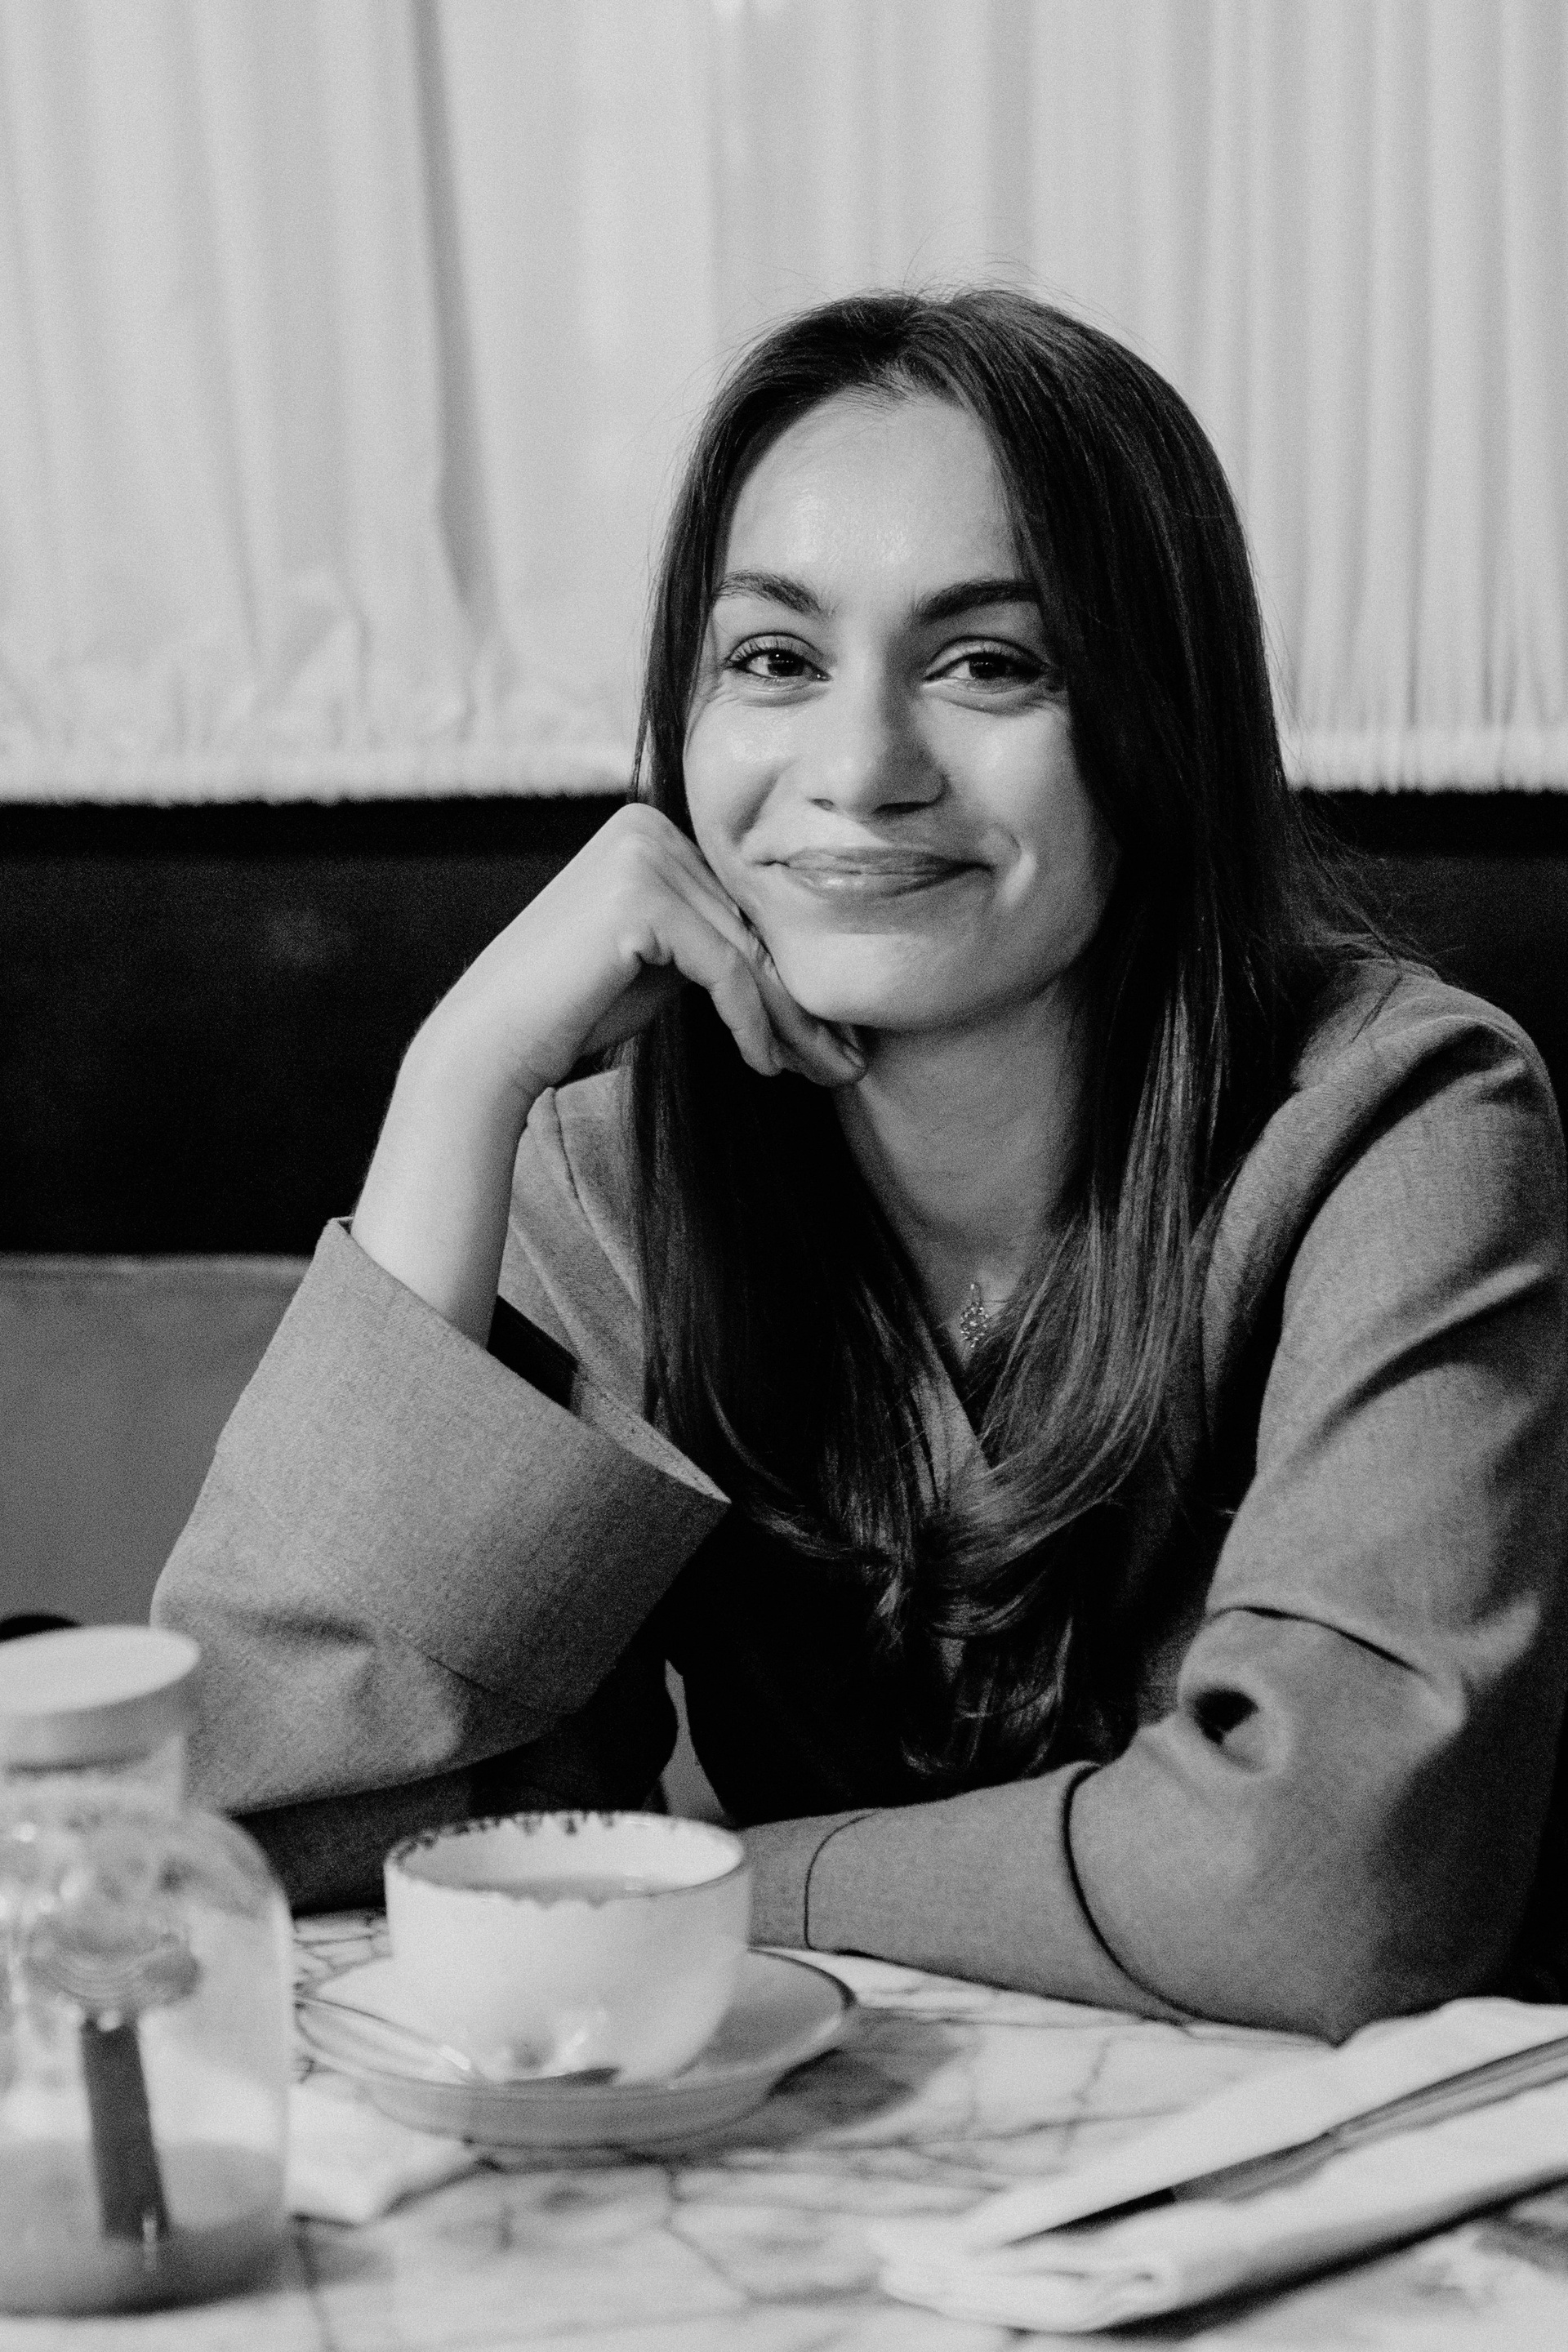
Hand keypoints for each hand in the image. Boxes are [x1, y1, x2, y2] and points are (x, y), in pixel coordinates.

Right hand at [352, 806, 862, 1338]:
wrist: (491, 1044)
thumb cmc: (574, 1014)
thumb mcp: (662, 965)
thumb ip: (716, 942)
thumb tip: (804, 967)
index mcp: (651, 828)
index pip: (742, 909)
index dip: (792, 976)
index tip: (836, 1036)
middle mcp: (647, 825)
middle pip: (750, 927)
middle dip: (803, 1003)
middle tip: (849, 1061)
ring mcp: (641, 853)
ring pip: (746, 952)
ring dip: (793, 1022)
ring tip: (829, 1072)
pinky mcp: (641, 895)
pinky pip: (725, 969)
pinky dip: (754, 1023)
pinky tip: (767, 1067)